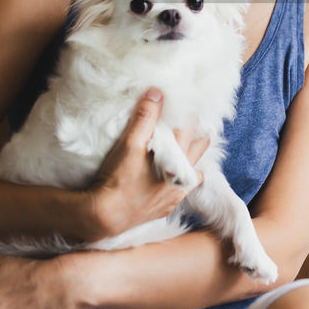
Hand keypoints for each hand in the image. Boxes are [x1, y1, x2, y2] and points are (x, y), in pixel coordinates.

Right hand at [83, 89, 209, 241]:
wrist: (108, 215)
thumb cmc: (119, 178)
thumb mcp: (130, 143)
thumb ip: (145, 118)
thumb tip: (157, 92)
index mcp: (176, 158)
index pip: (189, 130)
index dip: (191, 116)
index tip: (193, 106)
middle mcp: (181, 177)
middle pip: (198, 150)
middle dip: (199, 136)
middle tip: (200, 125)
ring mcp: (175, 194)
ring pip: (195, 174)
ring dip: (193, 161)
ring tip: (191, 152)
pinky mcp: (166, 207)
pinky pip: (183, 192)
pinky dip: (183, 183)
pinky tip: (176, 180)